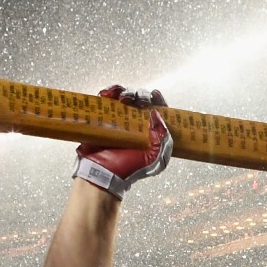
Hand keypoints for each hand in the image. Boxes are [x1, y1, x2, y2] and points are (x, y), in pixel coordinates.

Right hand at [74, 85, 172, 199]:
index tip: (155, 95)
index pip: (159, 111)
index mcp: (151, 133)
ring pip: (126, 97)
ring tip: (123, 98)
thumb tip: (156, 115)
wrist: (102, 174)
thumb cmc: (129, 170)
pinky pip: (106, 99)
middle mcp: (136, 124)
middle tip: (139, 101)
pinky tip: (108, 93)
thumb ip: (163, 140)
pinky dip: (109, 92)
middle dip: (142, 95)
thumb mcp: (155, 159)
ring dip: (126, 92)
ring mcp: (120, 119)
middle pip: (142, 100)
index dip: (159, 101)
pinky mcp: (103, 117)